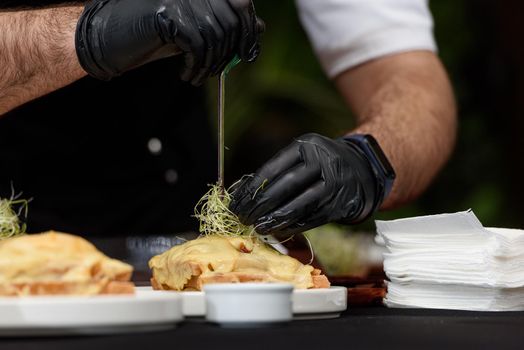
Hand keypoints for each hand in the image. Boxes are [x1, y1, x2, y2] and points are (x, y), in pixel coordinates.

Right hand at [76, 0, 263, 84]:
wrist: (110, 39)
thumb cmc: (153, 35)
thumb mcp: (196, 30)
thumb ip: (225, 24)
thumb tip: (258, 28)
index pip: (241, 3)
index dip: (249, 30)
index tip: (249, 54)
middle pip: (231, 22)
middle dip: (229, 53)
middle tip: (218, 72)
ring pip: (215, 36)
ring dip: (211, 65)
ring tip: (199, 77)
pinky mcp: (168, 13)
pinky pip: (197, 45)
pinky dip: (197, 67)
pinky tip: (188, 76)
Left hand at [230, 133, 391, 236]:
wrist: (363, 169)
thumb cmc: (322, 164)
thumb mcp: (304, 155)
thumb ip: (279, 171)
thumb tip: (245, 193)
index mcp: (307, 145)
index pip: (273, 167)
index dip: (253, 187)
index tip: (237, 201)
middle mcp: (323, 161)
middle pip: (285, 186)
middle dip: (261, 204)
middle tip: (243, 217)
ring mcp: (335, 183)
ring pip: (299, 205)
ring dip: (275, 219)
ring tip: (257, 227)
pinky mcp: (341, 204)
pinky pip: (312, 218)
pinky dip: (293, 226)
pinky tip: (278, 230)